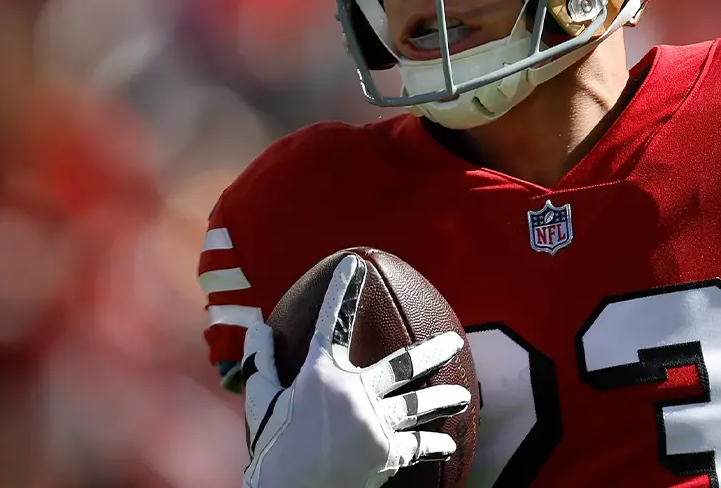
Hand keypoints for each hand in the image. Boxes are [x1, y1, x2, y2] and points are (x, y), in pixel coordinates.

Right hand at [241, 255, 471, 487]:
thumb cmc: (272, 448)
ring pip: (419, 406)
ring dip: (445, 399)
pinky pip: (419, 447)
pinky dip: (435, 445)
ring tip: (464, 396)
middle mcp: (355, 394)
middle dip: (434, 352)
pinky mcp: (387, 455)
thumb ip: (263, 363)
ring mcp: (375, 425)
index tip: (354, 266)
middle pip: (403, 366)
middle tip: (456, 342)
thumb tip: (256, 328)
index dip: (343, 293)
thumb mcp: (262, 403)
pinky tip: (449, 444)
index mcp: (322, 376)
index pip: (333, 324)